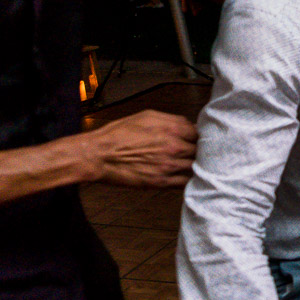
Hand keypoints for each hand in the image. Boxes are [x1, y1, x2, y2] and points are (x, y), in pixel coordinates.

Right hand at [79, 110, 197, 186]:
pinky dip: (188, 179)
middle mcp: (174, 148)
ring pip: (196, 167)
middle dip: (198, 151)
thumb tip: (189, 125)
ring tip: (191, 163)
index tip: (195, 139)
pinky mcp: (161, 182)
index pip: (199, 134)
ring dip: (196, 165)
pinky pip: (185, 183)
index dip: (197, 137)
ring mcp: (169, 166)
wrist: (99, 155)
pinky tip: (185, 176)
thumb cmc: (119, 134)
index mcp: (172, 130)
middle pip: (200, 151)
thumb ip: (172, 120)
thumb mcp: (146, 116)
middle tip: (194, 152)